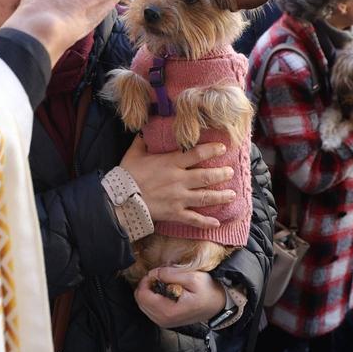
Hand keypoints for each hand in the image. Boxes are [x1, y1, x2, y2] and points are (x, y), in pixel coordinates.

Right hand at [121, 136, 235, 228]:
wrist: (120, 199)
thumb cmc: (127, 175)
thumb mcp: (134, 153)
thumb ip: (143, 140)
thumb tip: (145, 128)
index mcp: (171, 163)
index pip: (196, 154)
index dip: (211, 150)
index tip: (222, 148)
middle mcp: (179, 180)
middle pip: (206, 176)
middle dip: (221, 174)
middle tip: (231, 172)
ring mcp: (179, 198)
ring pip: (205, 197)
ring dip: (221, 196)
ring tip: (232, 194)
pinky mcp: (175, 213)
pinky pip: (194, 218)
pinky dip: (206, 222)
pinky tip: (216, 223)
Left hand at [133, 267, 226, 327]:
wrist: (218, 305)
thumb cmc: (208, 291)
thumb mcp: (192, 277)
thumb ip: (170, 274)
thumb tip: (153, 273)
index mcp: (168, 311)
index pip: (143, 296)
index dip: (146, 280)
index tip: (156, 272)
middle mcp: (163, 320)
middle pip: (140, 301)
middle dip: (146, 285)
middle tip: (158, 275)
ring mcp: (163, 322)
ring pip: (143, 305)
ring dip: (148, 291)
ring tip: (161, 282)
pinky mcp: (165, 320)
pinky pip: (149, 308)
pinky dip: (151, 297)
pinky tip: (162, 290)